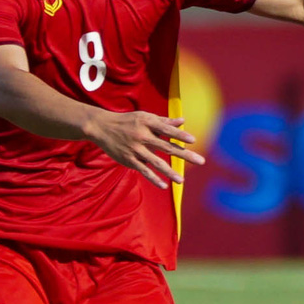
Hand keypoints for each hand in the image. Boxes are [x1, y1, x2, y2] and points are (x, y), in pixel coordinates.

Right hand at [85, 110, 205, 186]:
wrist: (102, 127)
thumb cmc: (128, 121)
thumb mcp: (145, 117)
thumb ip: (164, 121)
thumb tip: (183, 121)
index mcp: (148, 123)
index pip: (167, 130)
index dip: (180, 135)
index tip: (193, 141)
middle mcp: (142, 136)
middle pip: (166, 147)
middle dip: (185, 154)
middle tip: (201, 161)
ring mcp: (135, 149)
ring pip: (156, 162)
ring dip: (169, 172)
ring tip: (182, 180)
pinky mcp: (128, 159)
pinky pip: (144, 171)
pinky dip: (154, 179)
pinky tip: (164, 185)